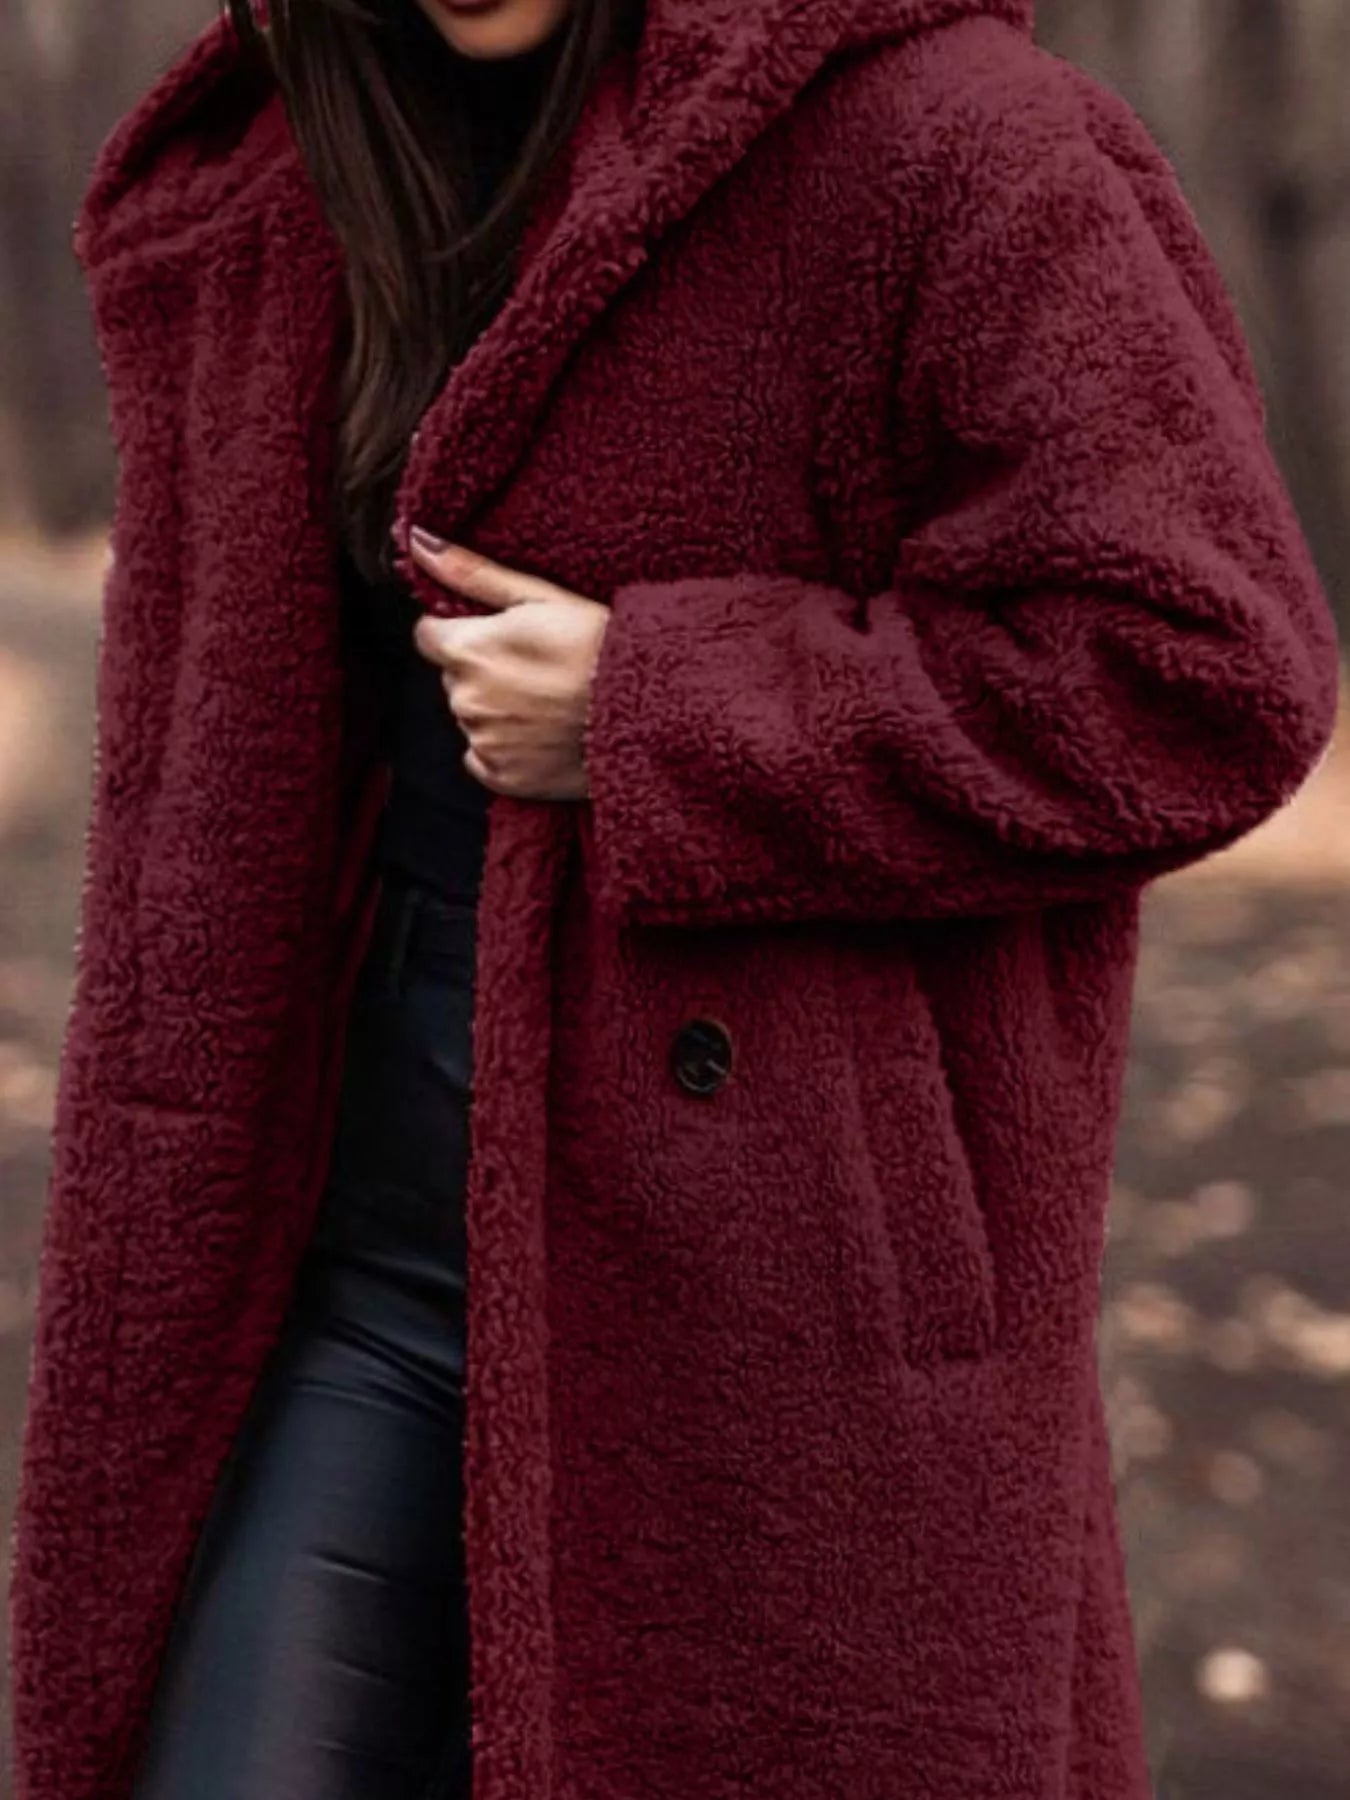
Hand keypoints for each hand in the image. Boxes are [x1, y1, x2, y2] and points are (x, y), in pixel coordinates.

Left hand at [407, 528, 608, 799]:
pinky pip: (484, 757)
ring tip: (547, 700)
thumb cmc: (600, 646)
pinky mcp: (502, 777)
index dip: (462, 631)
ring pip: (471, 716)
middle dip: (481, 670)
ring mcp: (483, 742)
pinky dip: (505, 746)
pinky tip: (542, 733)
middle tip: (535, 667)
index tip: (500, 635)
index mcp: (468, 650)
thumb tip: (416, 541)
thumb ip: (472, 572)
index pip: (428, 635)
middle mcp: (465, 699)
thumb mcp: (541, 597)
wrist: (648, 711)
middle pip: (452, 677)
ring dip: (496, 708)